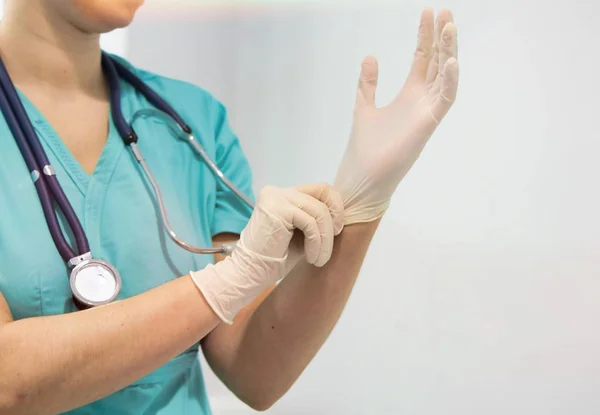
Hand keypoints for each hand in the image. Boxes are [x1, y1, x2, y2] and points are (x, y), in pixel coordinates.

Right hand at [191, 184, 343, 322]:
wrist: (249, 274)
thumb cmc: (275, 259)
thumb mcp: (303, 234)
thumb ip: (316, 219)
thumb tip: (343, 214)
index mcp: (284, 195)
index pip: (321, 189)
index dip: (336, 207)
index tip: (337, 230)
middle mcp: (278, 191)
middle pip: (323, 191)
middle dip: (335, 219)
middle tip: (331, 243)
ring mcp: (276, 197)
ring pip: (319, 211)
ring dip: (325, 239)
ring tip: (319, 259)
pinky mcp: (276, 208)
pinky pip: (310, 222)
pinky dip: (317, 242)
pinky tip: (311, 257)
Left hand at [334, 8, 458, 223]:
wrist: (363, 179)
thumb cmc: (364, 149)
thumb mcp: (364, 106)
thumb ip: (368, 83)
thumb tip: (369, 56)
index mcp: (409, 95)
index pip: (422, 59)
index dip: (425, 36)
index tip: (428, 11)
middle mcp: (422, 101)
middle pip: (437, 62)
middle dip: (441, 36)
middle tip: (444, 11)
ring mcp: (427, 112)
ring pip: (444, 76)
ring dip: (448, 51)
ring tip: (448, 26)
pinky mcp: (428, 124)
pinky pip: (445, 99)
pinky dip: (449, 80)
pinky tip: (450, 59)